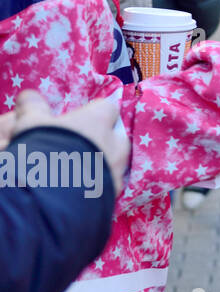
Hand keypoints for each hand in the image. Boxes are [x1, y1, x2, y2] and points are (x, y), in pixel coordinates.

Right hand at [8, 91, 128, 198]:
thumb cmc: (43, 149)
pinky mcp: (114, 193)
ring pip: (118, 161)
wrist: (51, 195)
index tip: (81, 119)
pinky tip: (84, 188)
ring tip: (82, 169)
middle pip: (117, 134)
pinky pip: (111, 184)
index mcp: (99, 120)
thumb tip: (29, 96)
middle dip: (104, 138)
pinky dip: (101, 184)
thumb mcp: (30, 124)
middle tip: (82, 145)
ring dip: (104, 161)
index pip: (107, 107)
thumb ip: (33, 106)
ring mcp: (117, 169)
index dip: (95, 112)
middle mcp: (115, 142)